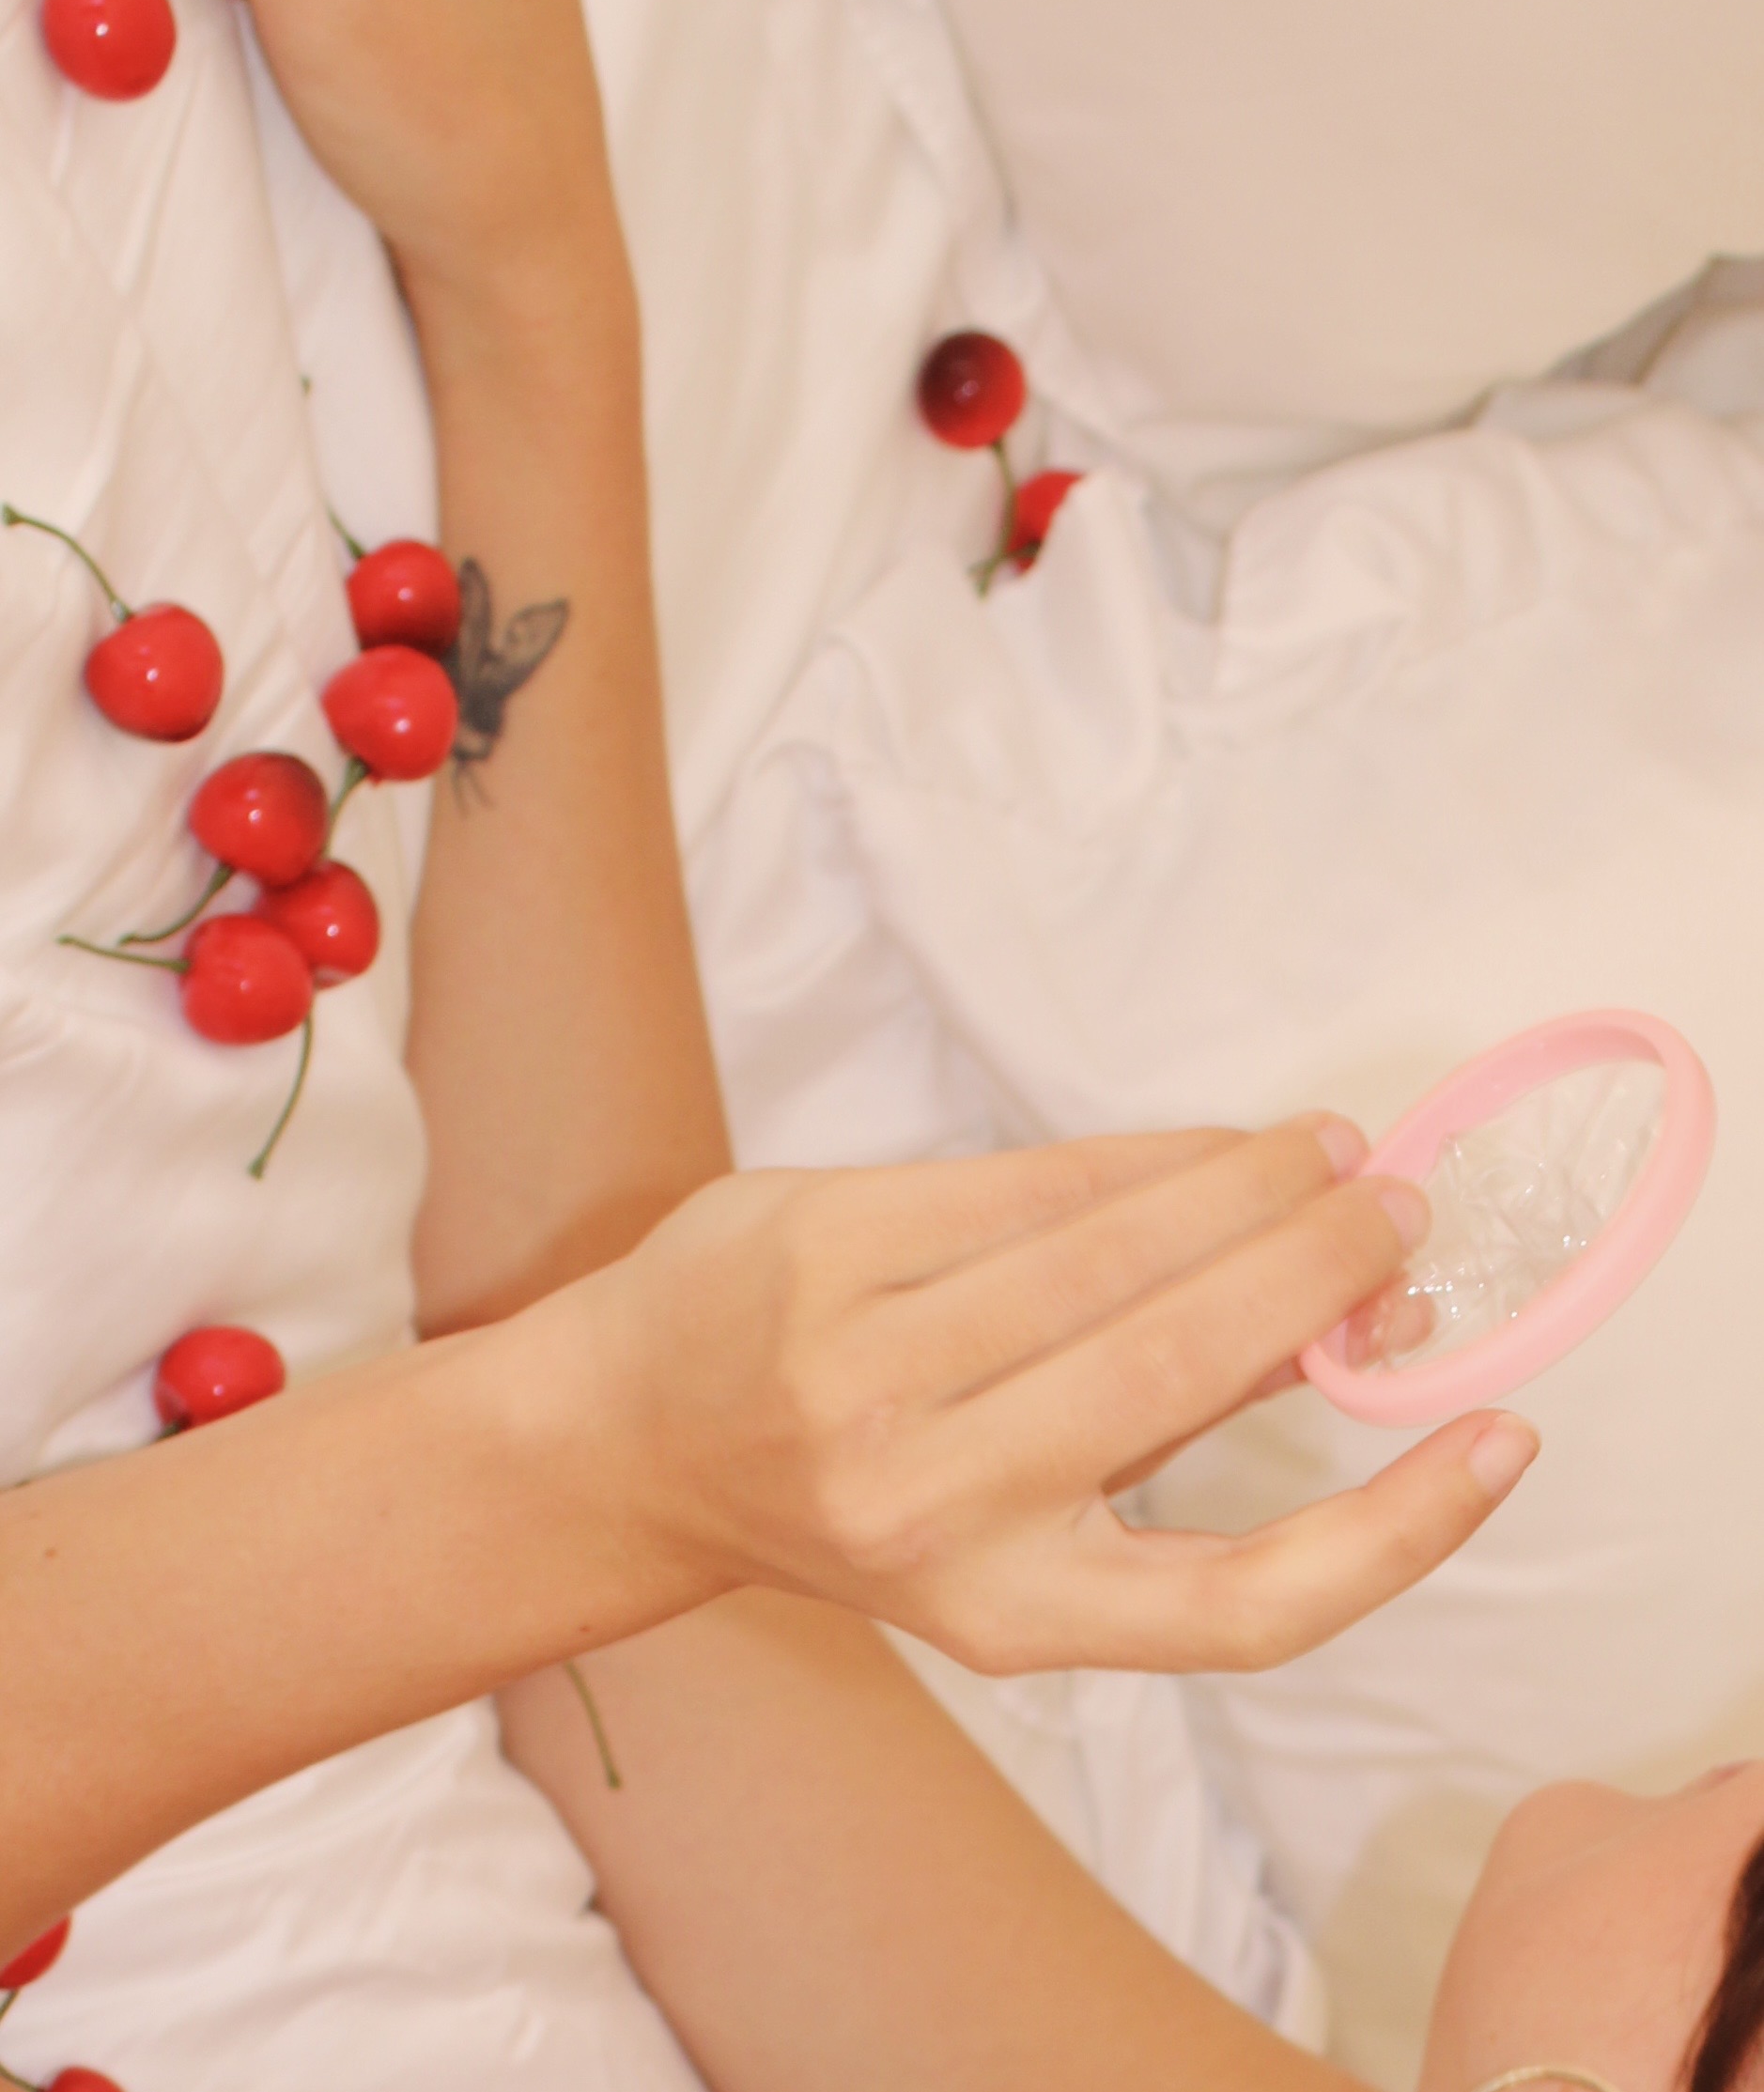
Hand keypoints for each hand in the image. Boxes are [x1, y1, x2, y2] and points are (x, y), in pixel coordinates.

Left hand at [537, 1122, 1539, 1672]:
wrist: (631, 1438)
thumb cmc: (852, 1485)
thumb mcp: (1007, 1524)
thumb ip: (1176, 1435)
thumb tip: (1357, 1329)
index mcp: (1008, 1610)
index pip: (1244, 1604)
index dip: (1396, 1529)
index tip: (1498, 1439)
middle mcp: (936, 1505)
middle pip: (1191, 1367)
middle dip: (1323, 1271)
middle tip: (1399, 1213)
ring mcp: (866, 1366)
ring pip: (1115, 1250)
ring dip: (1247, 1189)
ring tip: (1323, 1156)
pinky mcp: (822, 1241)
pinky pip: (1029, 1180)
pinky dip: (1143, 1158)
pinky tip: (1207, 1148)